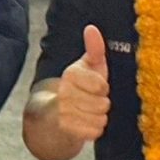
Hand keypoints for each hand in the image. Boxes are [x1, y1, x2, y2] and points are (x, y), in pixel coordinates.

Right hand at [54, 24, 110, 142]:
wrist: (56, 113)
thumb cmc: (80, 87)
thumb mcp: (89, 66)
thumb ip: (94, 48)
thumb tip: (92, 28)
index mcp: (70, 74)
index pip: (101, 85)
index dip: (103, 88)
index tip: (96, 86)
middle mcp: (64, 92)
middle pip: (103, 104)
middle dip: (102, 104)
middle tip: (92, 100)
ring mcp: (64, 111)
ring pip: (100, 118)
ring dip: (99, 117)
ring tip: (89, 111)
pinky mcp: (66, 129)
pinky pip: (95, 132)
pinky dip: (94, 129)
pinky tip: (86, 122)